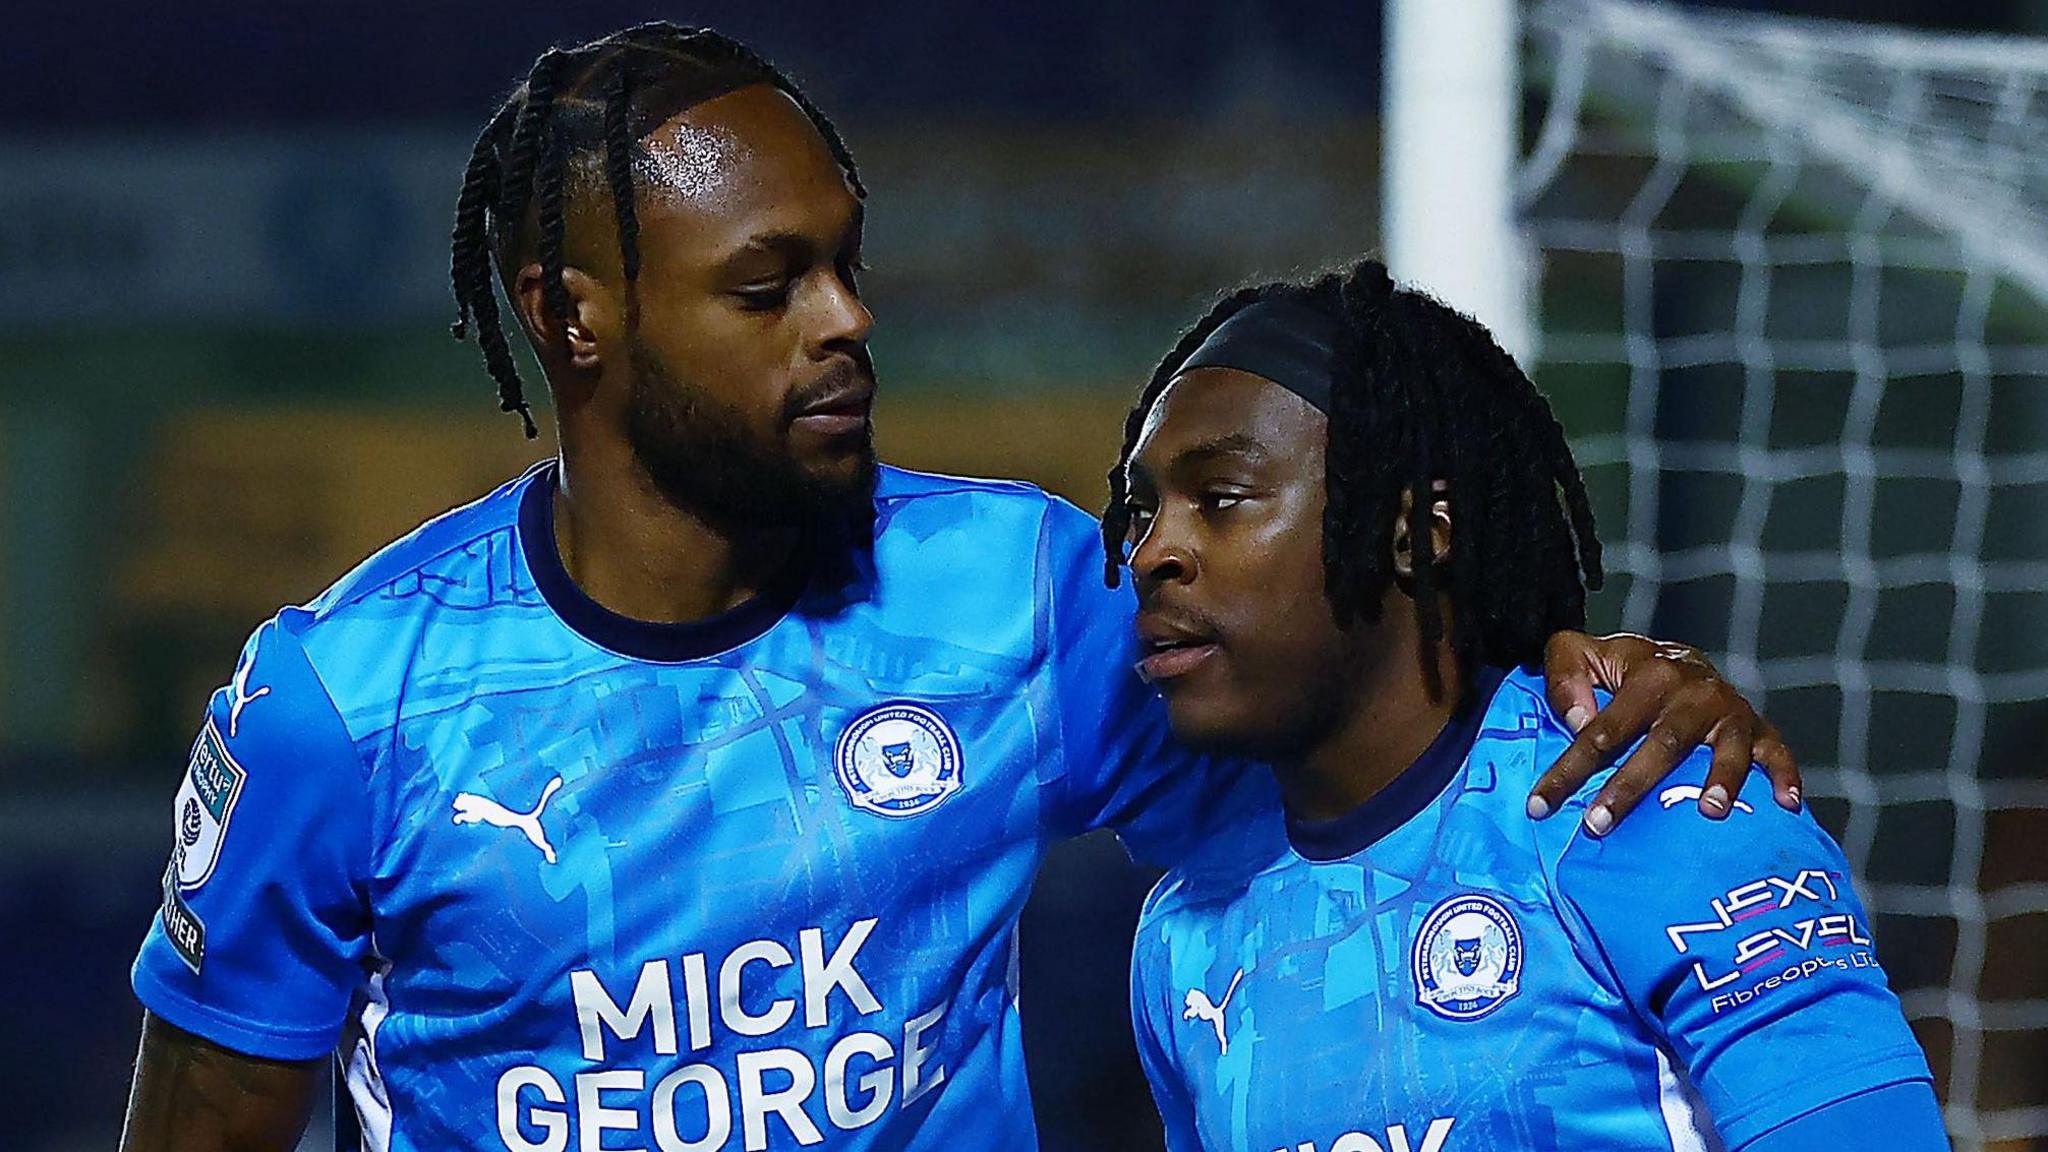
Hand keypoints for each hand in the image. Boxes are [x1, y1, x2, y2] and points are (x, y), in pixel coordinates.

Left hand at [1526, 632, 1800, 834]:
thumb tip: (1578, 720)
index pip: (1601, 727)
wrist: (1680, 656)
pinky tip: (1786, 804)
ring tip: (1708, 813)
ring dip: (1721, 781)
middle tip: (1597, 824)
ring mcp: (1729, 710)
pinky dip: (1785, 775)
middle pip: (1660, 745)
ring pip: (1726, 750)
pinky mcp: (1758, 727)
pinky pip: (1777, 751)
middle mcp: (1692, 691)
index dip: (1568, 768)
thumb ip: (1566, 676)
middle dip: (1628, 788)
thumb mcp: (1582, 654)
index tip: (1539, 806)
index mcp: (1647, 672)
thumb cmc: (1621, 669)